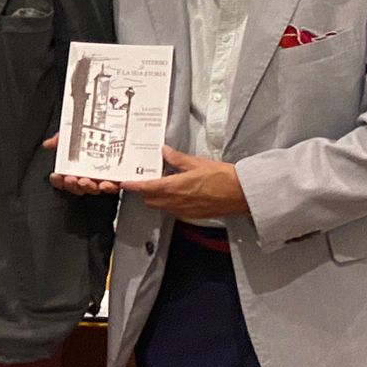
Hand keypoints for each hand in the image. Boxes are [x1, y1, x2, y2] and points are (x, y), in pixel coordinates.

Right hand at [41, 133, 121, 197]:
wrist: (117, 129)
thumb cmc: (94, 136)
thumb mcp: (74, 133)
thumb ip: (61, 139)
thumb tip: (48, 144)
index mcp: (75, 168)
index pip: (62, 179)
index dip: (58, 180)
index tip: (56, 175)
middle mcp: (88, 175)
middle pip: (77, 186)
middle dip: (73, 185)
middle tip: (72, 179)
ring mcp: (102, 178)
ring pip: (94, 189)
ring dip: (90, 187)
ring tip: (89, 182)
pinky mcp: (118, 180)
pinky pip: (114, 188)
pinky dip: (111, 188)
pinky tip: (108, 184)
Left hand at [123, 146, 248, 219]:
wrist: (242, 194)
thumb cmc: (223, 177)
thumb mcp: (198, 162)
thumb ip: (177, 158)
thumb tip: (164, 151)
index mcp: (175, 187)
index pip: (146, 188)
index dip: (133, 186)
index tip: (124, 183)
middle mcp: (176, 202)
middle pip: (150, 199)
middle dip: (144, 191)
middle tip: (145, 180)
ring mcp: (184, 211)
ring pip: (161, 206)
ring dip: (157, 198)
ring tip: (161, 185)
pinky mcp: (192, 215)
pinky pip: (173, 211)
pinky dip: (169, 203)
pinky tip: (177, 193)